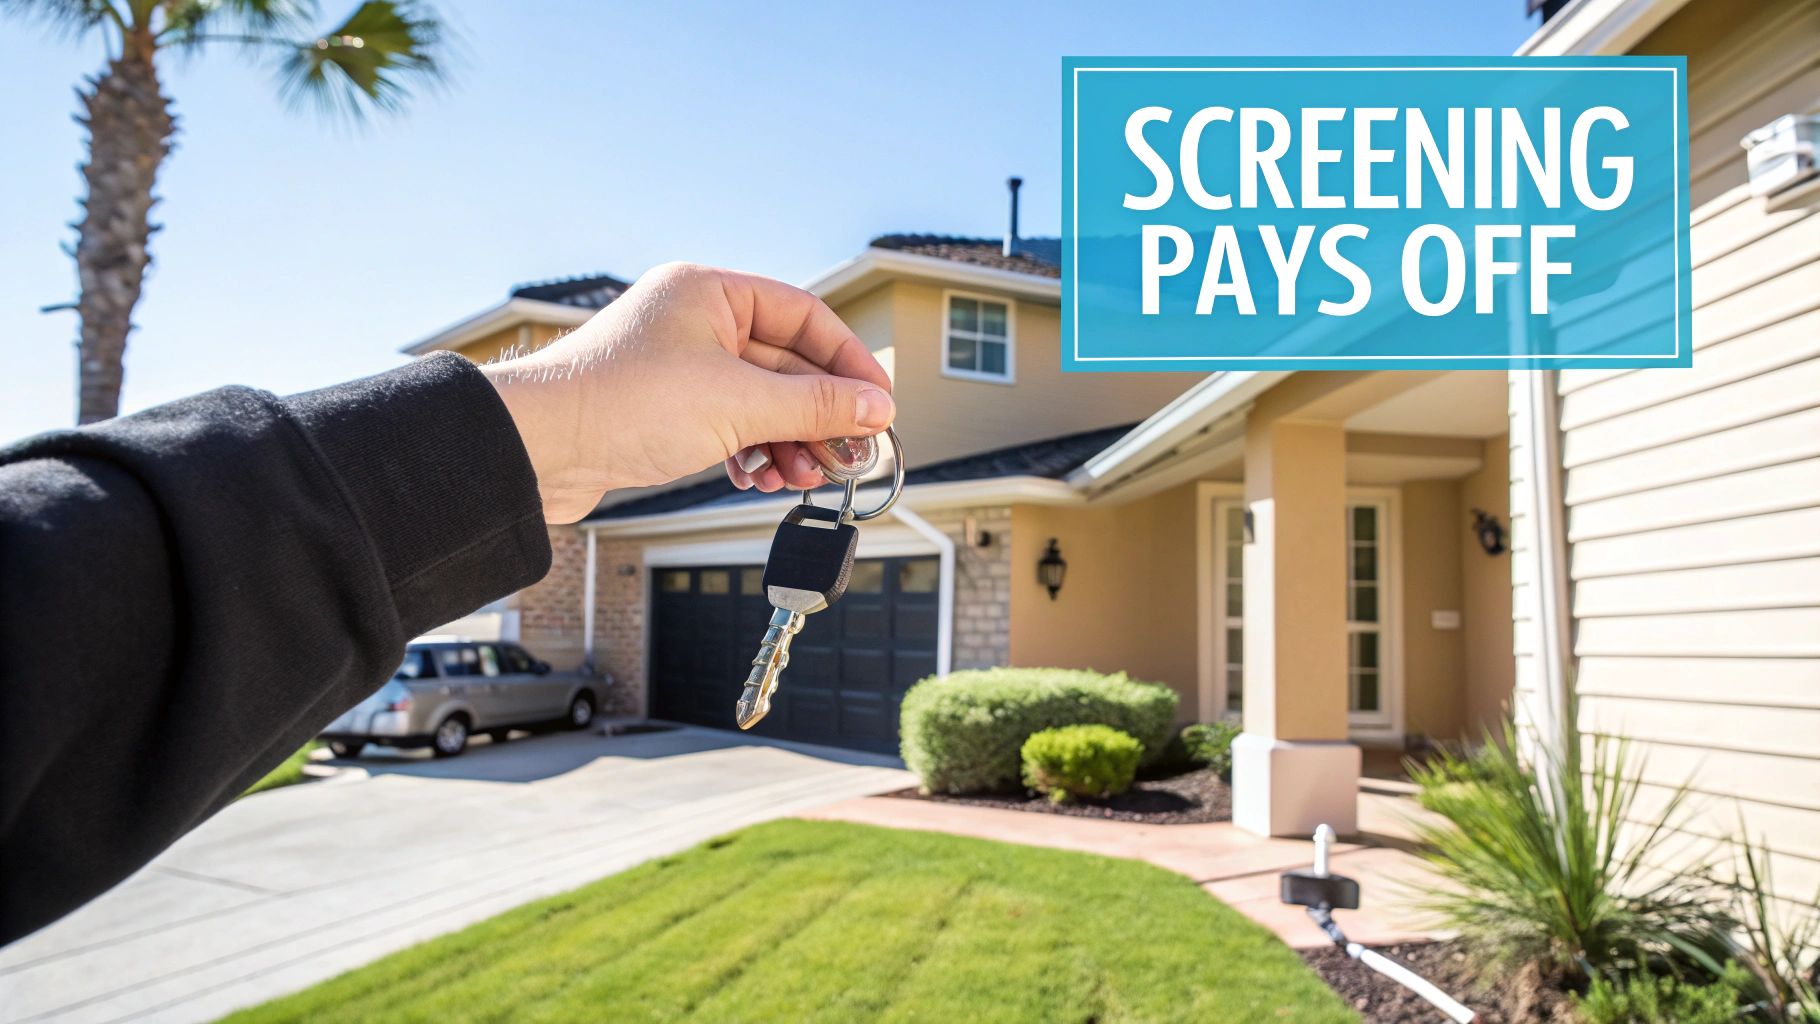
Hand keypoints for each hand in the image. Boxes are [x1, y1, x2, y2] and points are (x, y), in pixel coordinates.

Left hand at [480, 262, 895, 523]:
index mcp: (709, 292)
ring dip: (790, 441)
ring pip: (759, 402)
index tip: (878, 405)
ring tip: (807, 476)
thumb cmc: (621, 405)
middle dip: (820, 415)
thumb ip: (815, 406)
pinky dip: (752, 453)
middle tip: (849, 455)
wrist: (536, 450)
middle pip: (786, 364)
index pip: (805, 316)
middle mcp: (694, 320)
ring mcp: (678, 366)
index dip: (849, 362)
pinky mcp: (663, 410)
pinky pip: (729, 426)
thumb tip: (876, 407)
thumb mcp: (737, 405)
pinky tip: (760, 479)